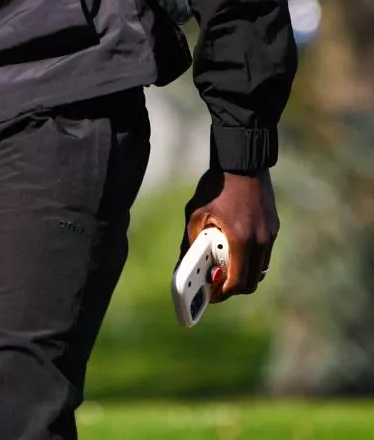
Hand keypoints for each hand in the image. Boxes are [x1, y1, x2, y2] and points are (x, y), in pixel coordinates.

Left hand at [182, 167, 278, 302]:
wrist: (242, 161)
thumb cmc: (217, 186)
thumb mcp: (197, 213)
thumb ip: (191, 242)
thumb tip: (183, 264)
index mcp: (241, 239)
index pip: (237, 282)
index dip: (223, 293)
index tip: (211, 295)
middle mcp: (260, 240)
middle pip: (251, 281)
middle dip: (233, 288)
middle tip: (216, 286)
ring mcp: (270, 234)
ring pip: (260, 269)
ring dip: (243, 274)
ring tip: (224, 268)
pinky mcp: (273, 227)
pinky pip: (264, 254)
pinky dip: (251, 259)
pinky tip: (235, 249)